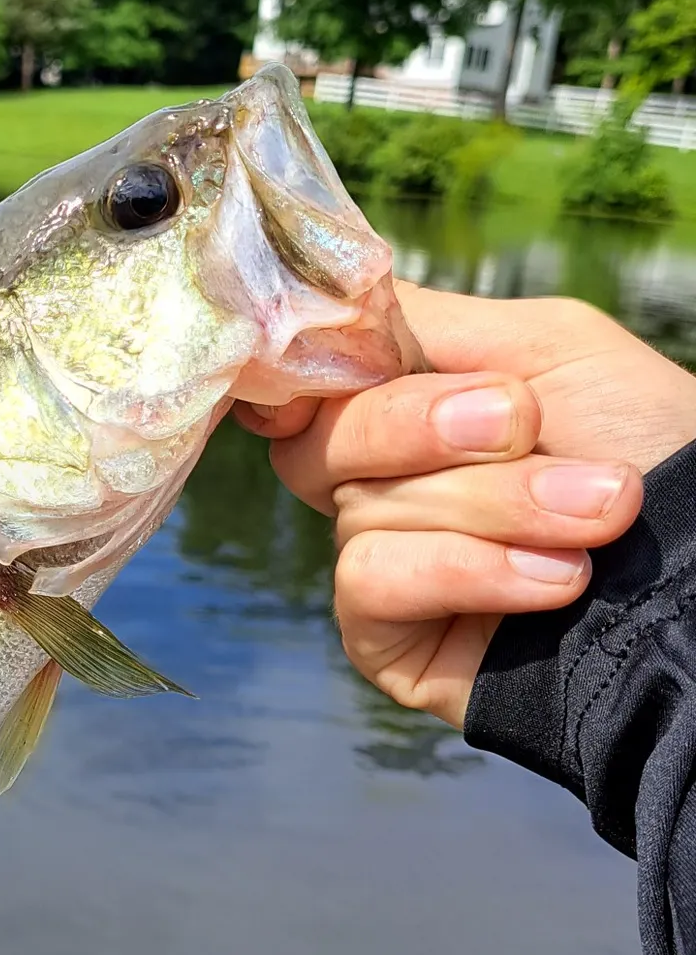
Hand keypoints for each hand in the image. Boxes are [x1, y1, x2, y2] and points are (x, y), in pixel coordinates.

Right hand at [235, 285, 695, 729]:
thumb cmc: (652, 446)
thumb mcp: (545, 343)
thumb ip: (415, 319)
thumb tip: (310, 317)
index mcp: (401, 402)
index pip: (302, 378)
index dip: (302, 368)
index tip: (347, 363)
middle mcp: (380, 478)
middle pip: (321, 434)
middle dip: (425, 425)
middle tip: (524, 426)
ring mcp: (384, 558)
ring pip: (362, 508)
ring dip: (493, 506)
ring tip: (595, 517)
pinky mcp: (387, 637)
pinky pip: (369, 580)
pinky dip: (466, 570)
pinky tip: (553, 580)